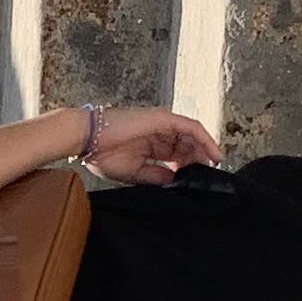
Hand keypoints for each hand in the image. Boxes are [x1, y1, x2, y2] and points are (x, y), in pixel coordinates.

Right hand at [78, 107, 221, 182]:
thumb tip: (174, 180)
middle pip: (188, 144)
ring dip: (205, 150)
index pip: (177, 154)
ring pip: (193, 135)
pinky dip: (205, 140)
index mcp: (151, 144)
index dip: (189, 167)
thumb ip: (156, 176)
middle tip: (207, 175)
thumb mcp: (134, 173)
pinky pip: (191, 128)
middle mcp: (159, 132)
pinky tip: (212, 154)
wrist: (88, 140)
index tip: (197, 180)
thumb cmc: (102, 154)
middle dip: (199, 159)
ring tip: (213, 165)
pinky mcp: (164, 119)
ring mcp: (162, 124)